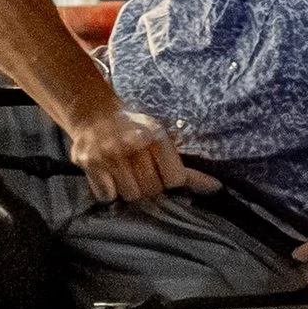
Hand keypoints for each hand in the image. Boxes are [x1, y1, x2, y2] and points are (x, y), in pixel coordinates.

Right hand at [68, 106, 204, 201]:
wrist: (94, 113)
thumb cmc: (135, 131)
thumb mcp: (163, 141)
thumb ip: (187, 170)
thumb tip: (217, 189)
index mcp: (157, 136)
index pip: (175, 180)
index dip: (168, 181)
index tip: (160, 172)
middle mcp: (135, 143)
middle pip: (152, 191)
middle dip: (147, 186)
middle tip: (138, 171)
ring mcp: (111, 153)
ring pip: (130, 195)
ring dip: (127, 189)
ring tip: (122, 172)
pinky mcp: (90, 162)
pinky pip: (107, 195)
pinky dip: (108, 190)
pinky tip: (108, 175)